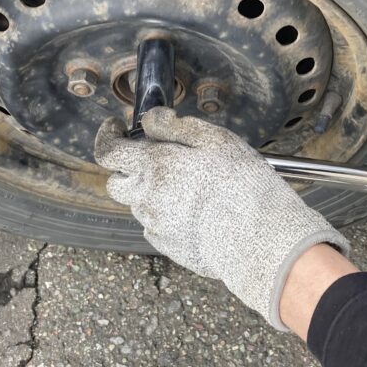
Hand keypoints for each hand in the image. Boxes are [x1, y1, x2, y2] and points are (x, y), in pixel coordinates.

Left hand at [94, 108, 348, 328]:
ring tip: (190, 189)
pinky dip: (166, 216)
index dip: (106, 137)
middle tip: (155, 160)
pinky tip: (195, 213)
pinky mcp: (168, 247)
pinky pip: (156, 226)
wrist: (261, 240)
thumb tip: (150, 120)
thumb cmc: (244, 185)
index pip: (108, 151)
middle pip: (116, 182)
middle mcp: (147, 197)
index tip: (115, 129)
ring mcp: (156, 225)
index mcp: (155, 166)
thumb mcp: (216, 141)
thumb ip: (175, 127)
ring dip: (151, 192)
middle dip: (127, 168)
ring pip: (139, 204)